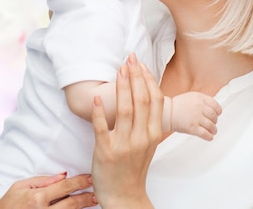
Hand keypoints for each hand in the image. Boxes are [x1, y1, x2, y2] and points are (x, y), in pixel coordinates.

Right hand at [0, 173, 95, 208]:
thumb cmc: (8, 203)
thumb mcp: (20, 186)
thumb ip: (42, 181)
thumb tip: (62, 175)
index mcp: (37, 198)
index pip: (64, 187)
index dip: (79, 182)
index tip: (90, 178)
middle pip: (71, 204)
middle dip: (85, 198)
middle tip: (97, 193)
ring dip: (82, 208)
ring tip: (93, 202)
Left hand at [91, 53, 161, 207]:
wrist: (124, 195)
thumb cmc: (134, 166)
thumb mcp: (149, 143)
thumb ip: (150, 121)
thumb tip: (147, 93)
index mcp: (154, 134)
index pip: (155, 101)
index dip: (148, 79)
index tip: (141, 64)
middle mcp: (142, 138)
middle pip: (142, 100)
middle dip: (136, 76)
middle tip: (130, 58)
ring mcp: (124, 144)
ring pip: (125, 110)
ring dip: (122, 87)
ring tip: (119, 70)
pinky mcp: (106, 151)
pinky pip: (102, 127)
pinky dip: (99, 112)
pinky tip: (97, 98)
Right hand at [171, 91, 221, 139]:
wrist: (167, 112)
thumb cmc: (178, 105)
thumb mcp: (192, 96)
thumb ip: (202, 101)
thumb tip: (213, 108)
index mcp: (200, 98)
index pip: (216, 106)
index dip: (218, 112)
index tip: (217, 114)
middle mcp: (199, 107)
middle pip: (214, 116)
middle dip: (215, 121)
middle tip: (213, 123)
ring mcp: (196, 118)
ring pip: (211, 126)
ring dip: (213, 130)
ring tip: (212, 131)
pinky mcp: (192, 128)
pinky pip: (205, 134)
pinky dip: (209, 137)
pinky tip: (209, 137)